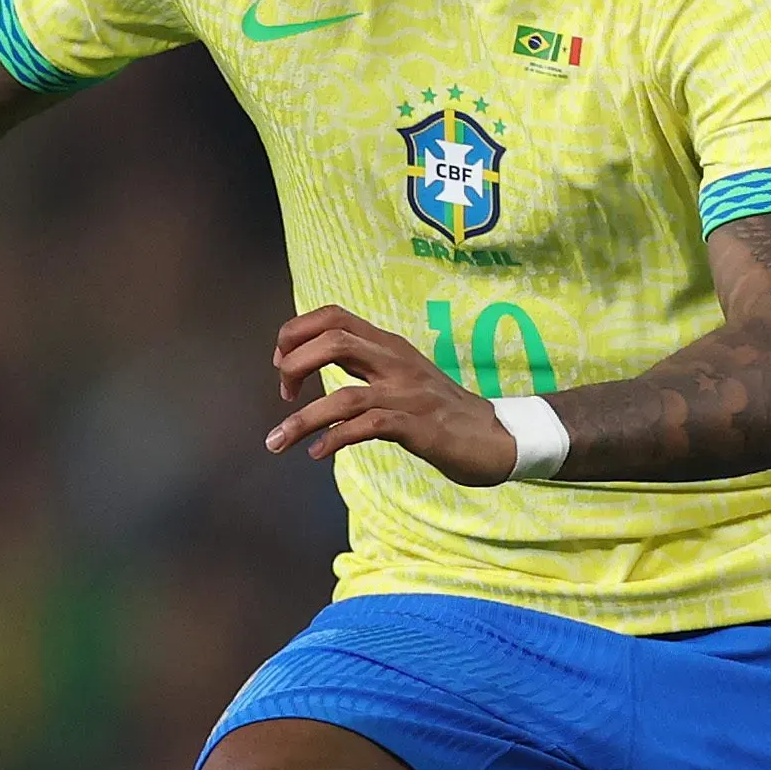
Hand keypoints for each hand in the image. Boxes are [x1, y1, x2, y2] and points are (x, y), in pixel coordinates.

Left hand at [263, 306, 517, 485]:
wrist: (493, 437)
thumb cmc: (441, 410)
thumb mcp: (401, 375)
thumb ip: (363, 365)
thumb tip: (311, 363)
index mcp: (389, 345)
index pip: (333, 316)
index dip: (297, 332)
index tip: (281, 363)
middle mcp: (396, 362)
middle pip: (333, 341)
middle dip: (294, 365)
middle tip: (282, 394)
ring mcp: (407, 394)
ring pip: (343, 395)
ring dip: (302, 419)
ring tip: (277, 441)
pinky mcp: (418, 427)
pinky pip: (367, 427)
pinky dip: (335, 439)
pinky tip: (318, 453)